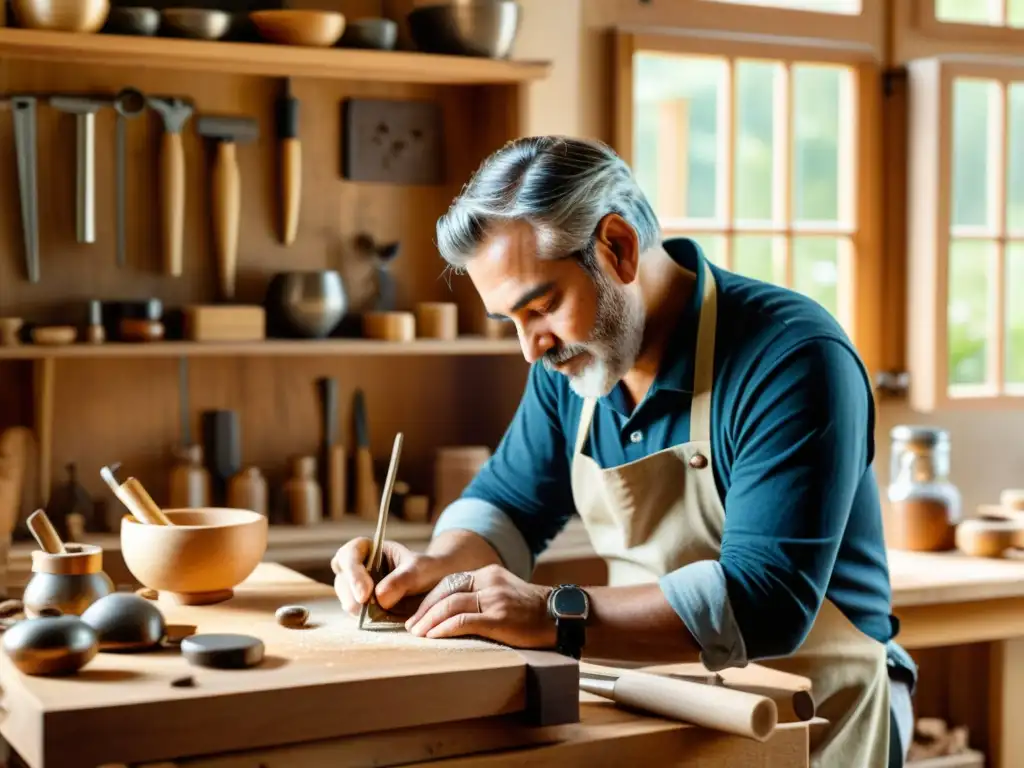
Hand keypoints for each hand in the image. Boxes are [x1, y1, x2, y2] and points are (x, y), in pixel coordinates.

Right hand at [330, 538, 446, 616]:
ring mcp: (356, 588)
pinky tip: (380, 620)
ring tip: (378, 615)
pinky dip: (366, 619)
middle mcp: (357, 567)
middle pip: (342, 579)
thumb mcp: (419, 570)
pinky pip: (357, 614)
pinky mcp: (362, 606)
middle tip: (367, 609)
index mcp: (367, 549)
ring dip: (358, 609)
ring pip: (347, 599)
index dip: (353, 573)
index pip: (349, 554)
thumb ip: (402, 580)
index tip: (365, 594)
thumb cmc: (425, 570)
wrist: (433, 586)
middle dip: (352, 595)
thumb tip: (379, 597)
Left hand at [404, 564, 554, 647]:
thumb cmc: (533, 613)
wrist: (562, 617)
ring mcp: (494, 598)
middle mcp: (489, 581)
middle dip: (424, 610)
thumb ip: (484, 597)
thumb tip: (454, 615)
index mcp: (489, 574)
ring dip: (429, 620)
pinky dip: (444, 628)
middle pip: (446, 591)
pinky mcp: (499, 616)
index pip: (450, 582)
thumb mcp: (506, 594)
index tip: (418, 615)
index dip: (430, 599)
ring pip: (451, 604)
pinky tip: (433, 636)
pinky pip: (463, 620)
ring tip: (417, 634)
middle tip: (411, 626)